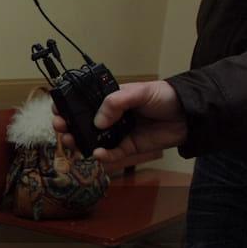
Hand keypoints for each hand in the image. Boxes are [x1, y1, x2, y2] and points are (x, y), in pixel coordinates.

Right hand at [51, 80, 188, 163]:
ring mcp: (118, 132)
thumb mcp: (138, 92)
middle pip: (83, 122)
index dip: (68, 106)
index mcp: (109, 98)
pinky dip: (103, 155)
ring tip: (70, 141)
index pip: (83, 102)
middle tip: (59, 127)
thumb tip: (98, 122)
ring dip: (79, 142)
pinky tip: (97, 153)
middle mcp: (110, 116)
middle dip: (67, 125)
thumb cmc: (163, 96)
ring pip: (93, 140)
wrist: (189, 115)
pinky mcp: (129, 147)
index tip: (57, 110)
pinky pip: (112, 153)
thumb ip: (115, 102)